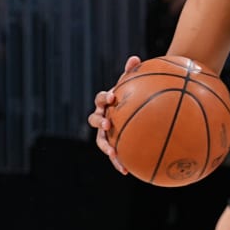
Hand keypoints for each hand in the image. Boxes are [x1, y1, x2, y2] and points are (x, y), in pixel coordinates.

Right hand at [88, 56, 141, 173]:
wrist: (131, 111)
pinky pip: (114, 154)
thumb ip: (131, 73)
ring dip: (105, 147)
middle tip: (107, 124)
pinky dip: (118, 162)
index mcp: (105, 104)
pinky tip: (128, 171)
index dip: (104, 98)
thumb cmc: (130, 96)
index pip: (100, 99)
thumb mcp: (131, 85)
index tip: (112, 97)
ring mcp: (105, 133)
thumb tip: (135, 58)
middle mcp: (101, 118)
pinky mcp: (111, 145)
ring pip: (100, 141)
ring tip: (113, 153)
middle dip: (99, 122)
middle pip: (94, 120)